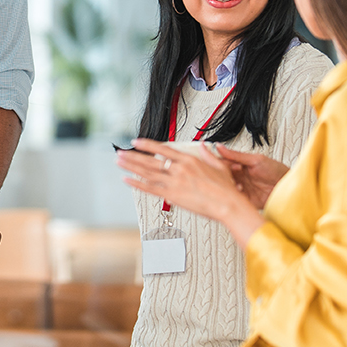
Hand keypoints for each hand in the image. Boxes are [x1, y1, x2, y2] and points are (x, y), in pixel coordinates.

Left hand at [118, 139, 262, 246]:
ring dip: (131, 167)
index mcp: (189, 160)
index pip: (163, 149)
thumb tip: (204, 146)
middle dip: (133, 156)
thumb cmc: (226, 189)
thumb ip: (209, 155)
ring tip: (119, 162)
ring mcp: (174, 182)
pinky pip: (150, 189)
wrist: (228, 205)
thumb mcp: (219, 166)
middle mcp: (179, 170)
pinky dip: (137, 184)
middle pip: (150, 161)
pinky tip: (126, 179)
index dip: (147, 145)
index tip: (136, 142)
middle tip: (120, 152)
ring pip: (147, 173)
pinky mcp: (173, 196)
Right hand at [213, 146, 289, 208]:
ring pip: (225, 187)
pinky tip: (238, 190)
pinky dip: (233, 195)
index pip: (221, 162)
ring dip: (227, 185)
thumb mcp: (256, 159)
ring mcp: (241, 188)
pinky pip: (233, 198)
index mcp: (239, 165)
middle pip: (221, 175)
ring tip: (235, 182)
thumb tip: (219, 146)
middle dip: (221, 175)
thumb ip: (236, 155)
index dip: (217, 163)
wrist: (288, 186)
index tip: (216, 163)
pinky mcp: (244, 200)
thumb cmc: (276, 171)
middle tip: (226, 174)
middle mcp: (238, 176)